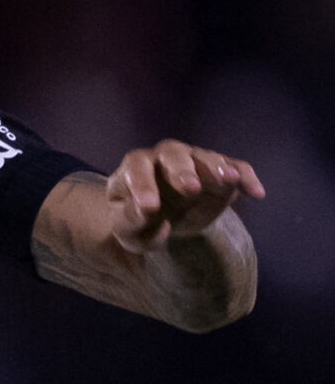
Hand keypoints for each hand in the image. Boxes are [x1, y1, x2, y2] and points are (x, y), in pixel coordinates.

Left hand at [106, 140, 263, 251]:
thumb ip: (131, 222)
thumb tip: (148, 213)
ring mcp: (193, 159)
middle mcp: (163, 157)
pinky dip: (245, 177)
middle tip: (191, 189)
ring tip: (228, 181)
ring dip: (216, 167)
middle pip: (172, 152)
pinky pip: (235, 168)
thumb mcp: (128, 231)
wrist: (161, 222)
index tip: (150, 208)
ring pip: (204, 157)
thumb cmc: (138, 224)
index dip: (143, 185)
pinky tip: (256, 193)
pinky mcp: (218, 170)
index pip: (136, 168)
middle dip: (182, 169)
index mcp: (134, 168)